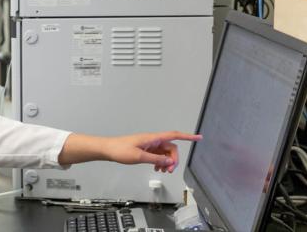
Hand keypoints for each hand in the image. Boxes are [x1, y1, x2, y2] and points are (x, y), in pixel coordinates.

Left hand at [59, 131, 201, 171]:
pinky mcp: (145, 149)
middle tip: (169, 171)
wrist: (107, 149)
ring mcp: (149, 145)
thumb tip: (168, 162)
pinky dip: (160, 162)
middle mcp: (153, 140)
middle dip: (173, 160)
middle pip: (171, 148)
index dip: (187, 136)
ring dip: (167, 162)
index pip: (174, 135)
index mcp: (152, 138)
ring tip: (163, 172)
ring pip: (165, 153)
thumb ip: (155, 159)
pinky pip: (158, 155)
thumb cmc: (120, 150)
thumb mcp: (138, 157)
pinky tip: (157, 169)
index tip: (199, 137)